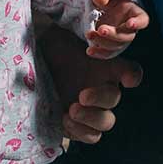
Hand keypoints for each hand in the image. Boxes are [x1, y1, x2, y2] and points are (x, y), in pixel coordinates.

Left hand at [37, 23, 142, 142]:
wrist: (30, 72)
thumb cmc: (47, 50)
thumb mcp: (57, 35)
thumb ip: (71, 33)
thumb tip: (70, 27)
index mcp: (104, 67)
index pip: (130, 71)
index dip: (132, 76)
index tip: (127, 81)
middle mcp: (101, 88)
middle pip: (114, 99)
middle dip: (100, 98)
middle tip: (81, 96)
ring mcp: (91, 109)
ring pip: (106, 122)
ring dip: (92, 119)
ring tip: (72, 111)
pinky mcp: (78, 126)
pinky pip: (90, 136)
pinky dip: (80, 131)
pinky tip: (64, 119)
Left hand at [85, 0, 148, 58]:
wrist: (105, 13)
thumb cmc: (111, 3)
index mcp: (136, 15)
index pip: (142, 20)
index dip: (137, 23)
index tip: (130, 23)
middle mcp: (131, 30)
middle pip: (127, 36)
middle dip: (114, 34)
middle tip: (101, 29)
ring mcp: (122, 41)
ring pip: (116, 46)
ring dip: (103, 42)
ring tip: (90, 35)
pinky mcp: (112, 48)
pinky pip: (107, 53)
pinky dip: (98, 53)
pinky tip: (89, 50)